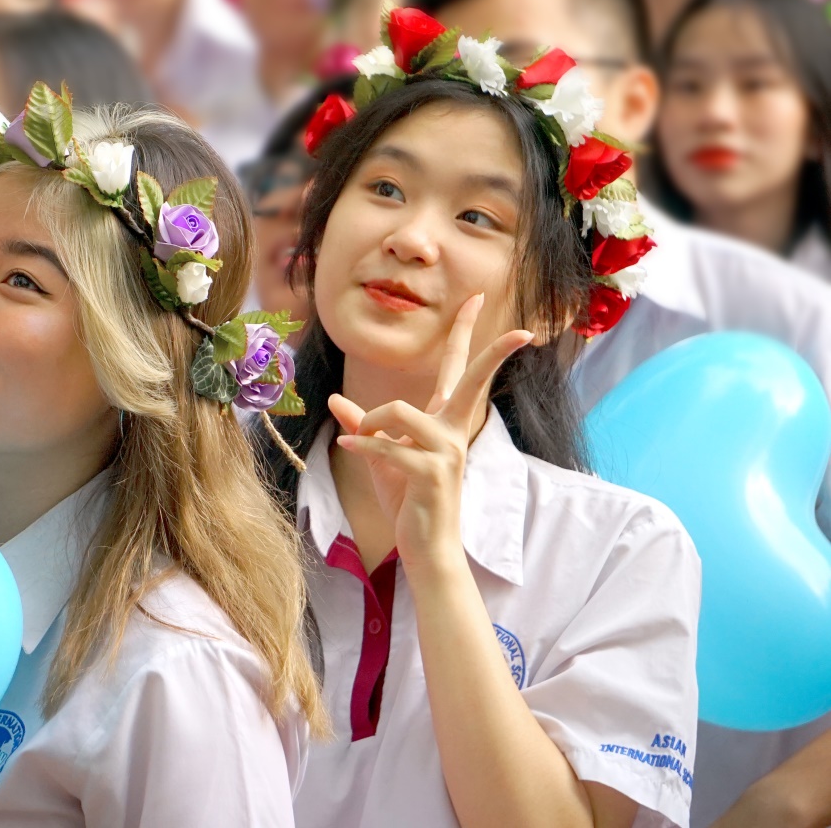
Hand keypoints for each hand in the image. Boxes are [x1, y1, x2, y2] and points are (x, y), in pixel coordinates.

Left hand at [329, 295, 529, 574]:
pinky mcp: (433, 473)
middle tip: (511, 322)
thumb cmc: (407, 500)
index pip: (458, 370)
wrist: (425, 547)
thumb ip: (363, 426)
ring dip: (369, 424)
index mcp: (445, 422)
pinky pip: (388, 447)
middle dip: (492, 350)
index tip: (480, 298)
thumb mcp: (379, 457)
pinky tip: (348, 448)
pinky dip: (362, 446)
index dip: (467, 333)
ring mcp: (447, 452)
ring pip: (400, 411)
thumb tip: (336, 401)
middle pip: (471, 378)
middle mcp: (453, 431)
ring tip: (356, 440)